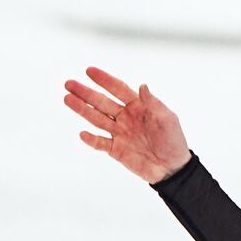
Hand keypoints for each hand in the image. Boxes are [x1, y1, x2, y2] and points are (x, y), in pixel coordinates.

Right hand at [63, 66, 191, 183]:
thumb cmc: (173, 141)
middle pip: (102, 102)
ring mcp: (119, 133)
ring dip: (82, 109)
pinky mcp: (116, 150)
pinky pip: (100, 143)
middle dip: (85, 93)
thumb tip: (143, 86)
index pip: (118, 89)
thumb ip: (153, 103)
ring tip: (67, 98)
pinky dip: (91, 140)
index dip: (105, 80)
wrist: (173, 169)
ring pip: (97, 119)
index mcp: (138, 107)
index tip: (89, 71)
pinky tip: (82, 134)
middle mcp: (125, 117)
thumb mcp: (168, 119)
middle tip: (69, 84)